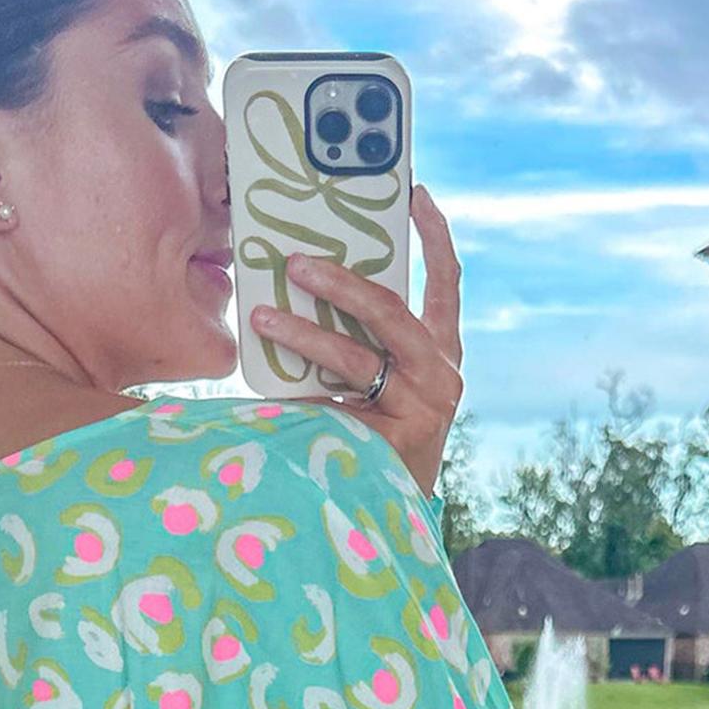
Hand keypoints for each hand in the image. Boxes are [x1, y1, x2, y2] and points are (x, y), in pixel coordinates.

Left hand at [247, 182, 463, 500]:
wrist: (397, 515)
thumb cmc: (383, 443)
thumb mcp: (388, 387)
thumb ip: (369, 346)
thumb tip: (308, 292)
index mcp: (442, 354)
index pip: (446, 287)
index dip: (434, 239)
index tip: (415, 193)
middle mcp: (441, 375)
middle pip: (390, 313)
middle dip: (341, 284)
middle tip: (296, 262)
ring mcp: (423, 408)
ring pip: (358, 359)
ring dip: (306, 336)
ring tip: (262, 317)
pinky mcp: (397, 440)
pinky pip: (336, 408)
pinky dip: (301, 397)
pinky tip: (267, 392)